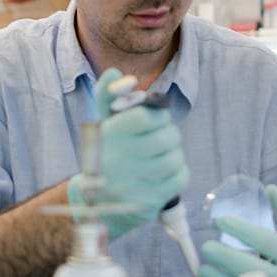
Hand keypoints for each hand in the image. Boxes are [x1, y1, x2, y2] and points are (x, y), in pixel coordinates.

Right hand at [67, 68, 188, 238]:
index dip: (158, 117)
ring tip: (160, 158)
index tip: (154, 122)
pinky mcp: (147, 202)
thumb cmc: (105, 154)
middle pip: (167, 137)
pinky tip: (164, 175)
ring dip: (173, 155)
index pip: (147, 116)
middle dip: (168, 136)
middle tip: (159, 140)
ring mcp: (133, 182)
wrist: (96, 203)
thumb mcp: (102, 124)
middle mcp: (119, 158)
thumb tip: (115, 73)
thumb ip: (108, 95)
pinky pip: (180, 178)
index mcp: (108, 134)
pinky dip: (178, 173)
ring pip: (175, 158)